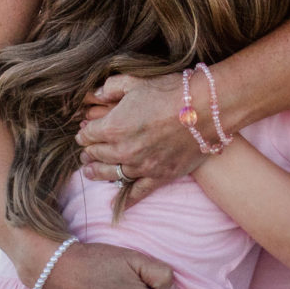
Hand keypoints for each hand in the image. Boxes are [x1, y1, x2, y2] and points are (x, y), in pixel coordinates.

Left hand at [76, 73, 212, 195]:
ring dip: (98, 173)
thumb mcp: (137, 82)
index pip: (89, 134)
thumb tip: (97, 94)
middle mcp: (123, 150)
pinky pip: (138, 192)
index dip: (85, 133)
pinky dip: (125, 200)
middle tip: (86, 153)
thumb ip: (113, 88)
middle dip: (89, 153)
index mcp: (114, 126)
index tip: (84, 133)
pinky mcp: (159, 177)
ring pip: (111, 174)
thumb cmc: (171, 92)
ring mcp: (141, 166)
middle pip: (97, 155)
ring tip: (90, 172)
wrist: (205, 110)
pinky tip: (116, 206)